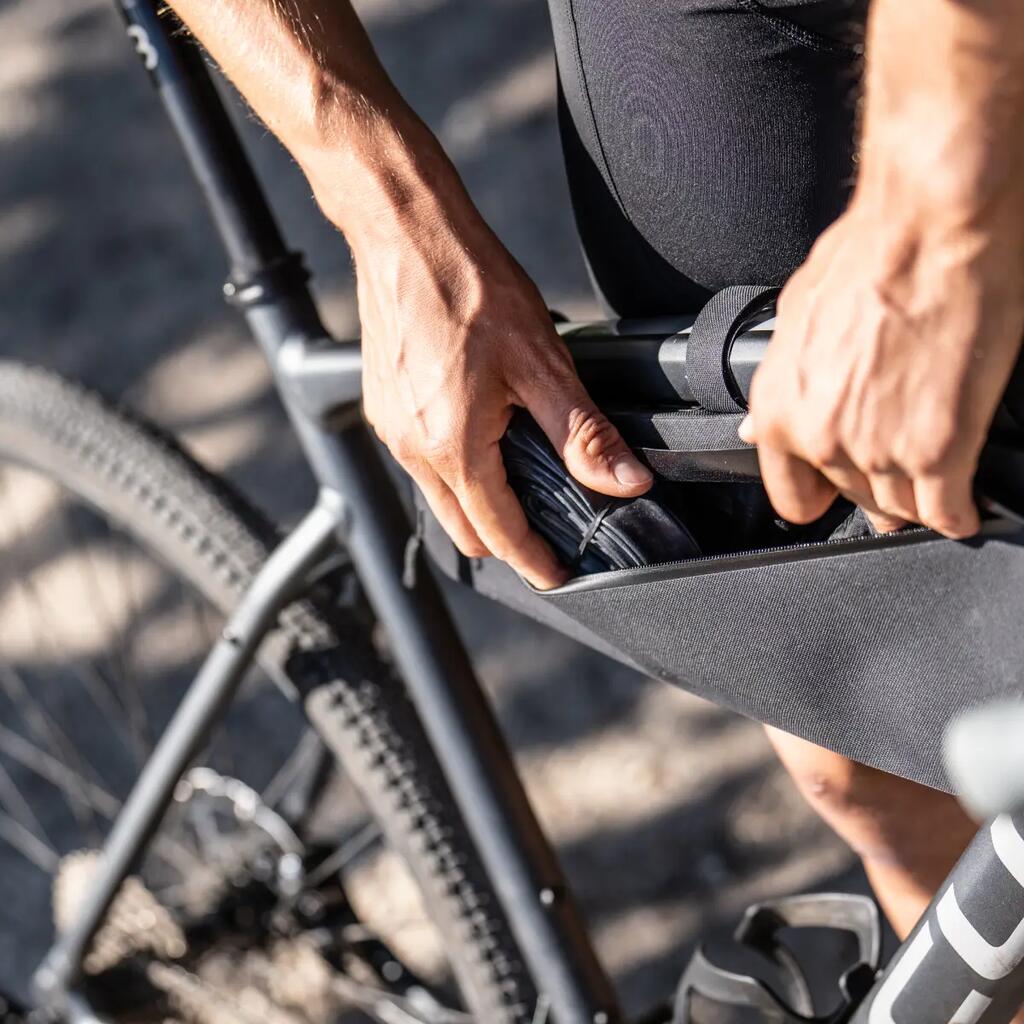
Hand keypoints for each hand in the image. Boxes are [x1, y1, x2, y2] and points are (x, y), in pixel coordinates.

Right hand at [355, 204, 652, 588]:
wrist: (405, 233)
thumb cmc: (470, 285)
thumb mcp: (542, 363)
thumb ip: (582, 434)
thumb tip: (624, 481)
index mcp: (452, 445)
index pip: (498, 532)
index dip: (534, 561)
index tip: (559, 575)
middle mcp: (411, 447)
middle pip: (463, 528)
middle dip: (506, 540)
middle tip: (548, 530)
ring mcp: (390, 429)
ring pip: (439, 498)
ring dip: (477, 503)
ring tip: (520, 479)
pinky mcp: (381, 408)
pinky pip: (419, 464)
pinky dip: (453, 470)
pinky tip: (481, 437)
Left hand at [740, 200, 1023, 537]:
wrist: (931, 224)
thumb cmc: (869, 252)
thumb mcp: (795, 319)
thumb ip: (783, 383)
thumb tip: (760, 424)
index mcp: (778, 408)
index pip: (792, 495)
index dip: (821, 495)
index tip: (838, 491)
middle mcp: (820, 438)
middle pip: (852, 500)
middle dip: (875, 492)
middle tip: (898, 474)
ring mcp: (879, 450)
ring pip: (899, 510)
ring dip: (917, 502)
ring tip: (933, 486)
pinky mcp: (938, 449)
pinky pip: (946, 511)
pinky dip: (958, 514)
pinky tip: (963, 508)